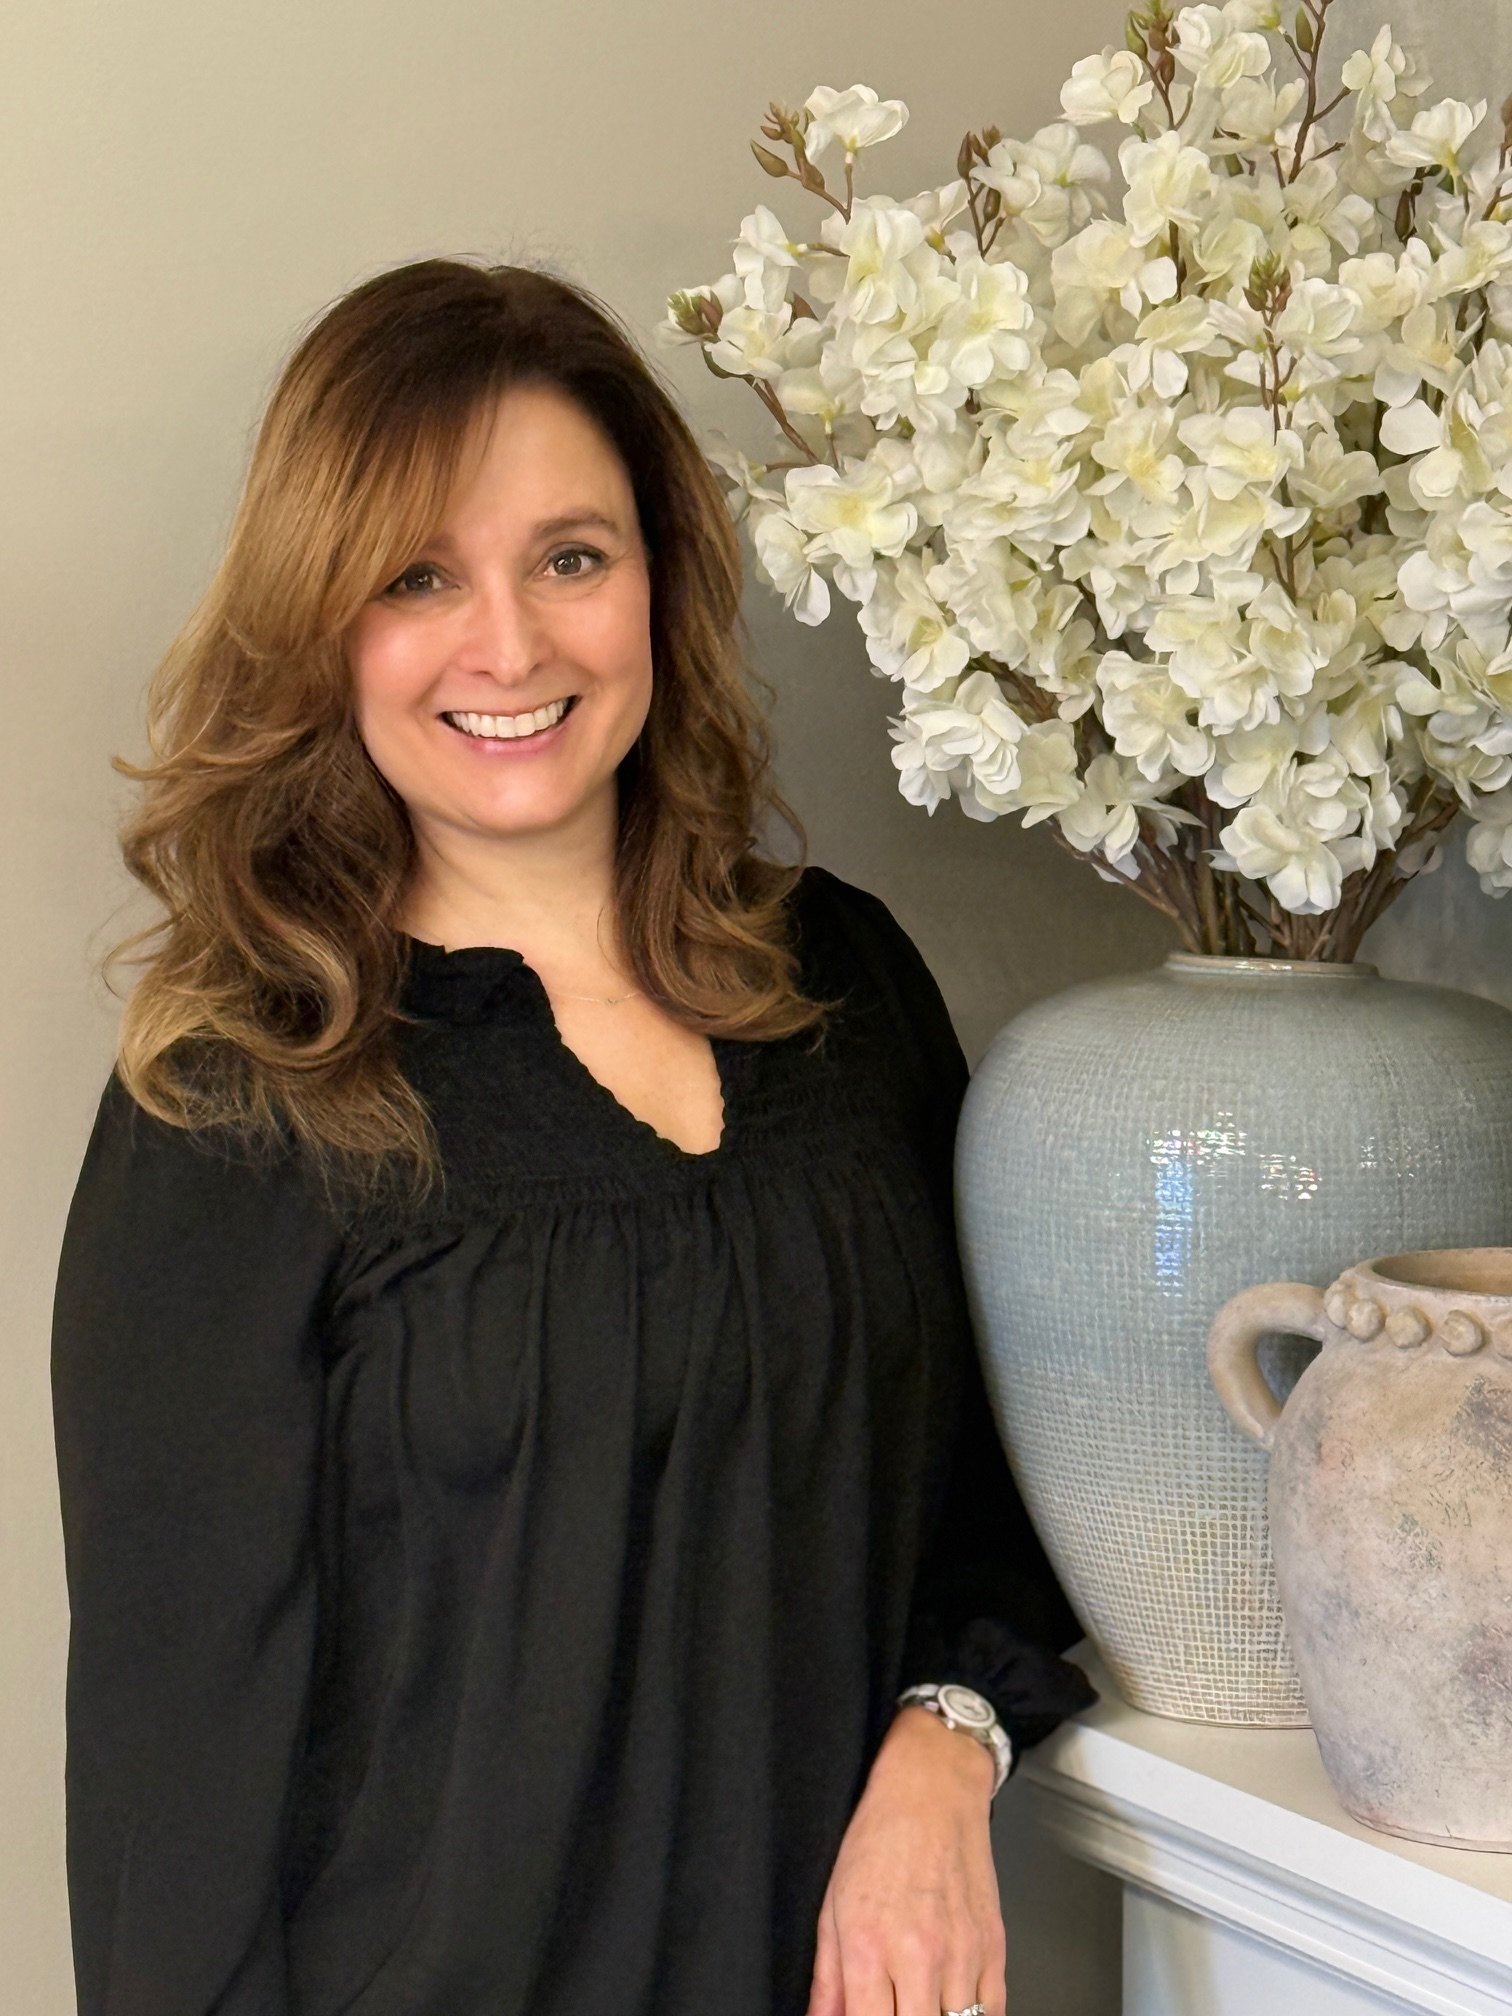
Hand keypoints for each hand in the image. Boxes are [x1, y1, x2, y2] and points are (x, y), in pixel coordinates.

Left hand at [804, 1705, 1006, 2015]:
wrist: (933, 1789)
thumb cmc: (881, 1836)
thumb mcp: (832, 1904)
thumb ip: (828, 1978)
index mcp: (870, 1947)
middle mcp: (919, 1957)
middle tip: (892, 2008)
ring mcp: (962, 1955)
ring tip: (917, 2001)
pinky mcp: (994, 1948)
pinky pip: (993, 2012)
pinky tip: (951, 2005)